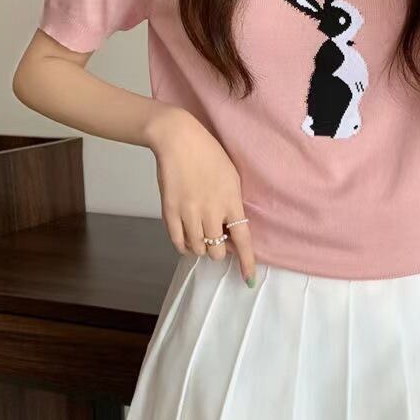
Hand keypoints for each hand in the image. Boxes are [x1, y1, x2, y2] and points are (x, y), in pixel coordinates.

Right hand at [146, 106, 255, 285]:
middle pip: (217, 251)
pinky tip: (188, 239)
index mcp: (230, 201)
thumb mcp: (232, 177)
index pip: (243, 240)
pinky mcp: (169, 212)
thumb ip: (233, 205)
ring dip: (202, 248)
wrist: (178, 140)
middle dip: (221, 251)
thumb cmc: (210, 155)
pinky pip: (178, 242)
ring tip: (202, 235)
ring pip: (198, 250)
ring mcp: (188, 213)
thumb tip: (231, 230)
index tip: (249, 279)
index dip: (247, 262)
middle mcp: (210, 211)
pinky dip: (185, 246)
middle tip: (218, 239)